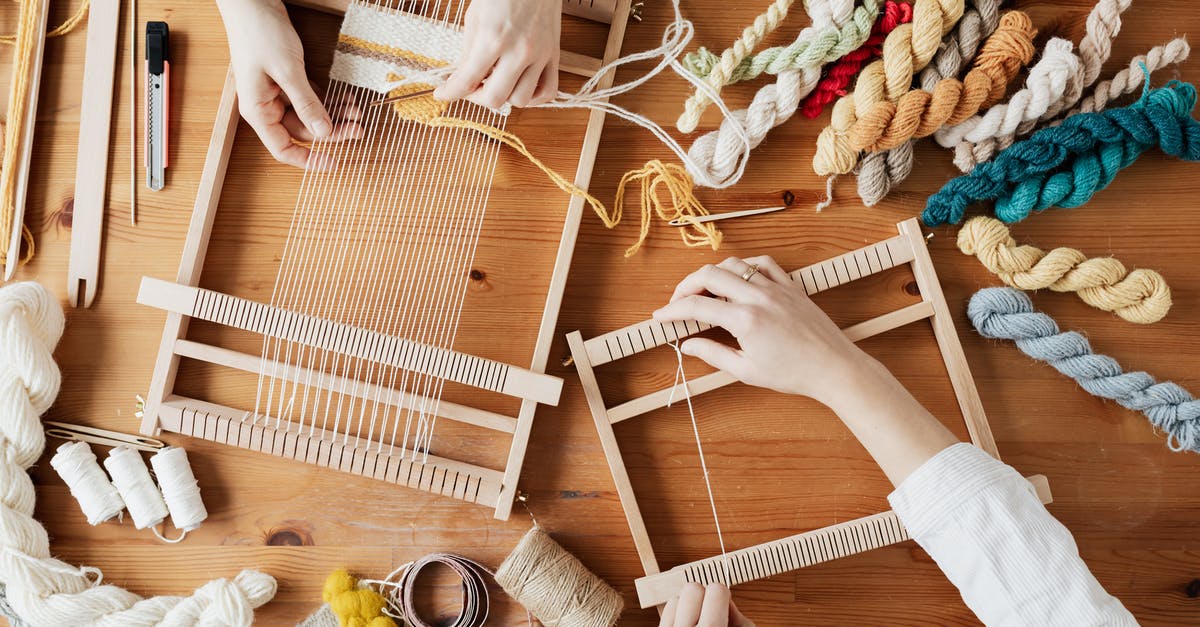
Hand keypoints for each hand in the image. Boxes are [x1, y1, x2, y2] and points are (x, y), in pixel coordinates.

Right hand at [216, 0, 361, 168]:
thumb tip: (324, 133)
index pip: (283, 148)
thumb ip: (307, 104)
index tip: (334, 162)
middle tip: (357, 128)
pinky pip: (310, 99)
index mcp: (258, 110)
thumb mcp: (288, 72)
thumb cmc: (259, 33)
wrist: (252, 3)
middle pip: (303, 131)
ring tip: (356, 111)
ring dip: (334, 114)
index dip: (308, 160)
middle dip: (332, 131)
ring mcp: (277, 93)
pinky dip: (328, 100)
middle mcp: (266, 105)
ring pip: (310, 115)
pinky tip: (346, 98)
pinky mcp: (287, 80)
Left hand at [434, 0, 560, 108]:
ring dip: (505, 97)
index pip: (467, 81)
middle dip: (476, 98)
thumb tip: (462, 79)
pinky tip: (520, 87)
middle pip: (495, 99)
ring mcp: (539, 55)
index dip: (450, 92)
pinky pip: (548, 92)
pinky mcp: (554, 55)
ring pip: (521, 100)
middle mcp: (518, 51)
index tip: (442, 94)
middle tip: (470, 88)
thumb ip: (469, 52)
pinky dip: (534, 98)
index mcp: (493, 38)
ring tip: (496, 83)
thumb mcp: (475, 18)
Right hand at [653, 256, 866, 406]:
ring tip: (705, 291)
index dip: (673, 310)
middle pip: (709, 275)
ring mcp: (776, 288)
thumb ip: (713, 354)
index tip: (661, 316)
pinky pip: (763, 264)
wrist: (834, 367)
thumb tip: (687, 345)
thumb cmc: (793, 373)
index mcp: (745, 320)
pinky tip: (738, 278)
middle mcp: (758, 297)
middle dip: (686, 286)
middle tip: (677, 301)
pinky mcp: (791, 286)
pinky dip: (744, 266)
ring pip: (734, 265)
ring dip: (713, 273)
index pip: (697, 307)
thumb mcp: (747, 370)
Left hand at [659, 583, 753, 626]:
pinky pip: (666, 610)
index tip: (723, 602)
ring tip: (698, 621)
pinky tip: (686, 625)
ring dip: (689, 605)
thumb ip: (742, 621)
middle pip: (693, 588)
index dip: (723, 594)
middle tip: (710, 611)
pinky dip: (677, 614)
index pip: (716, 590)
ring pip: (676, 597)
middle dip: (704, 595)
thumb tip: (728, 602)